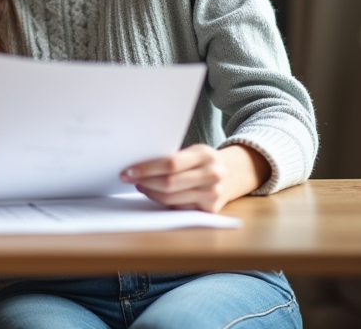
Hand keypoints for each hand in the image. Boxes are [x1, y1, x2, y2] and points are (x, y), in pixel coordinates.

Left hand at [120, 144, 268, 212]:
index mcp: (205, 155)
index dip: (146, 169)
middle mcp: (211, 175)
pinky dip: (162, 201)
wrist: (233, 174)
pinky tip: (154, 193)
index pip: (170, 164)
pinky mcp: (209, 210)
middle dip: (144, 181)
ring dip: (150, 192)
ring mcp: (212, 194)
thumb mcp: (194, 152)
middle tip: (129, 178)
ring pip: (171, 198)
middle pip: (169, 183)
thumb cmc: (204, 161)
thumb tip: (139, 165)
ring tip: (140, 185)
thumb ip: (173, 158)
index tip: (128, 171)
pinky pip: (178, 207)